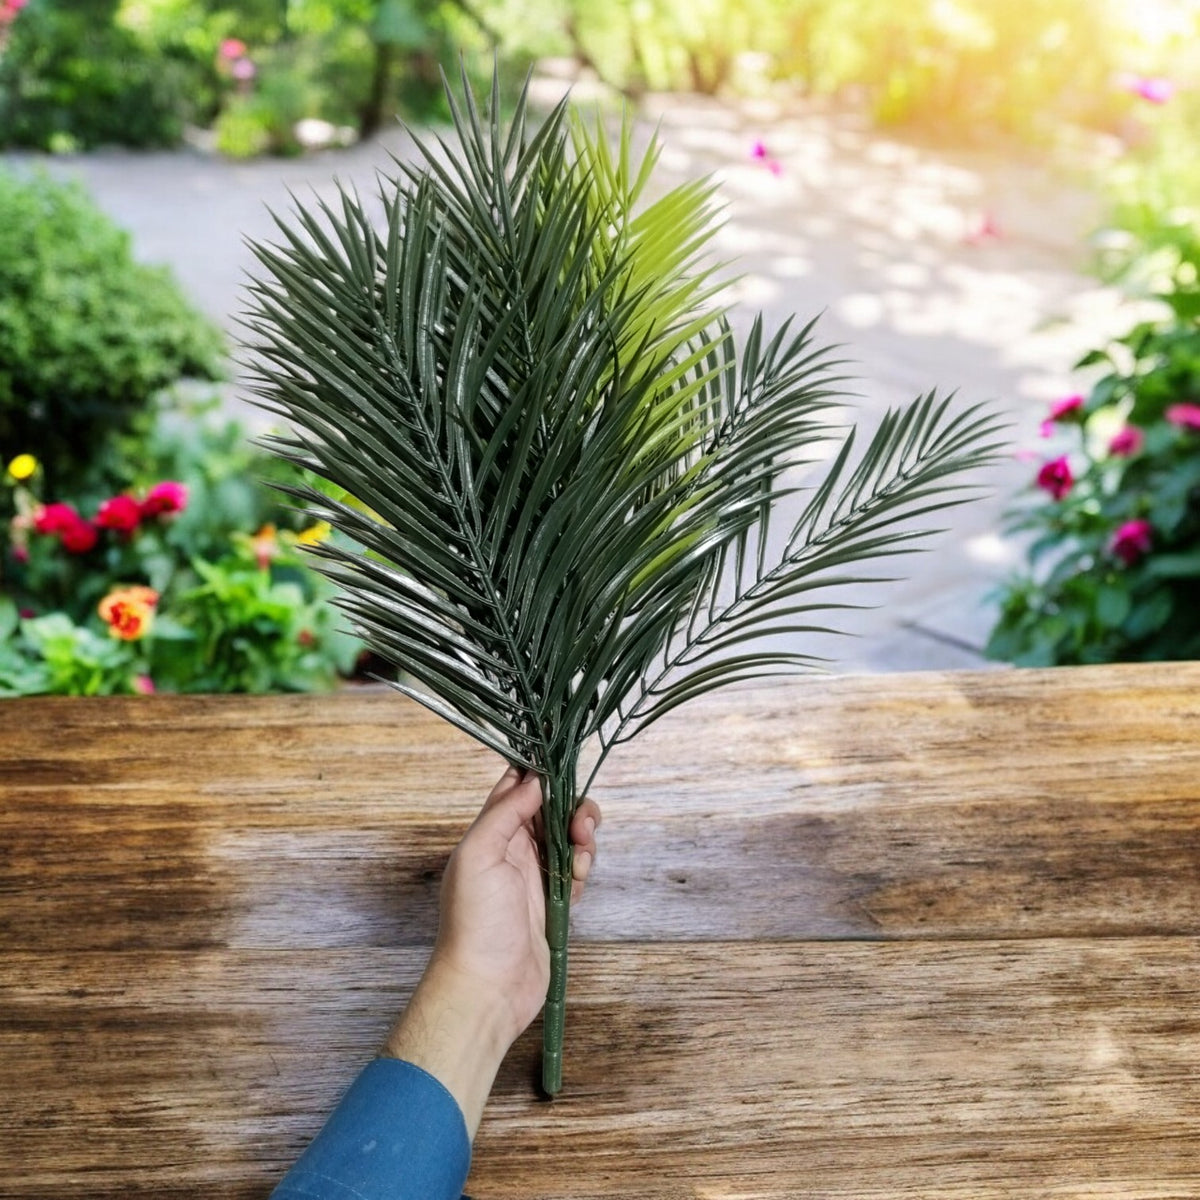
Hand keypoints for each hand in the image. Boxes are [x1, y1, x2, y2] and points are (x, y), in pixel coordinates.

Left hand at [383, 766, 599, 1133]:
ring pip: (567, 839)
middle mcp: (511, 851)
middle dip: (572, 810)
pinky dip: (582, 868)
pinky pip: (574, 871)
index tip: (564, 768)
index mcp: (489, 834)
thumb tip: (532, 779)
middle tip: (581, 825)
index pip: (515, 789)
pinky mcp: (553, 902)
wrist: (488, 987)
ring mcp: (533, 877)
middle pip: (550, 811)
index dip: (540, 775)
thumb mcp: (480, 854)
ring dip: (582, 840)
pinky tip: (576, 881)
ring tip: (580, 857)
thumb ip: (504, 812)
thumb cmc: (475, 922)